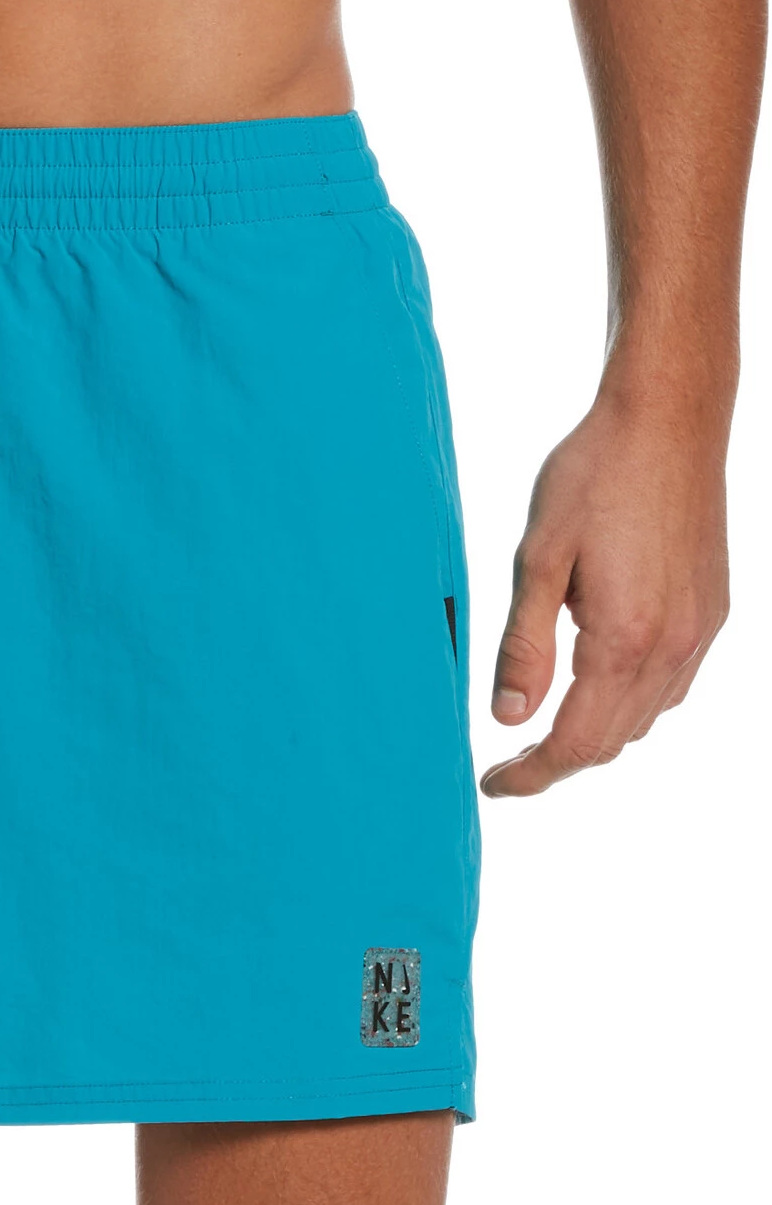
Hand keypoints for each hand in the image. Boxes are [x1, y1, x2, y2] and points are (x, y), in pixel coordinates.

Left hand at [480, 392, 728, 797]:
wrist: (668, 419)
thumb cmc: (594, 475)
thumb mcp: (537, 559)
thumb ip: (524, 646)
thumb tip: (508, 718)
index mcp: (623, 638)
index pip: (575, 743)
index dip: (531, 776)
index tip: (493, 785)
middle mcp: (672, 646)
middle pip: (611, 743)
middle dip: (557, 763)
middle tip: (507, 764)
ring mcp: (699, 632)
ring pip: (644, 720)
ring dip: (594, 737)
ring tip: (543, 730)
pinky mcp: (711, 613)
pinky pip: (670, 687)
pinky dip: (629, 706)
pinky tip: (596, 687)